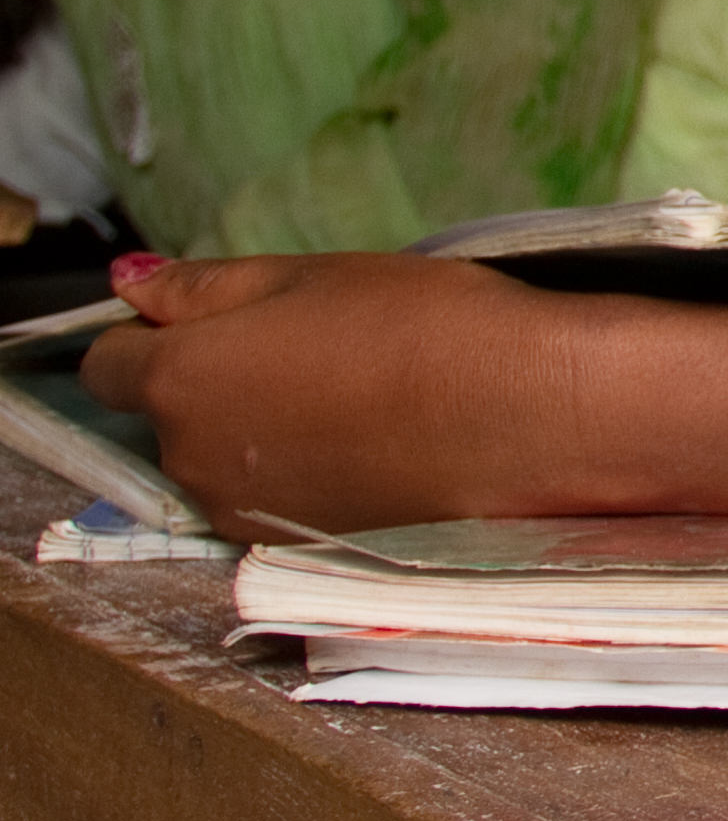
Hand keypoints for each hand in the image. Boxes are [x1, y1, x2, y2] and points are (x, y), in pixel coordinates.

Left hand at [82, 256, 596, 534]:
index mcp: (177, 379)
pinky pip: (266, 501)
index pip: (106, 361)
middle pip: (165, 415)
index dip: (153, 332)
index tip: (223, 317)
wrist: (528, 415)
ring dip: (252, 431)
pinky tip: (366, 446)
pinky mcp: (295, 546)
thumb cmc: (422, 325)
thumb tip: (126, 285)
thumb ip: (202, 286)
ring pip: (215, 462)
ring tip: (347, 398)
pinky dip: (295, 474)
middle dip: (211, 382)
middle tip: (307, 347)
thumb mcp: (310, 274)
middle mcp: (186, 459)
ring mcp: (239, 513)